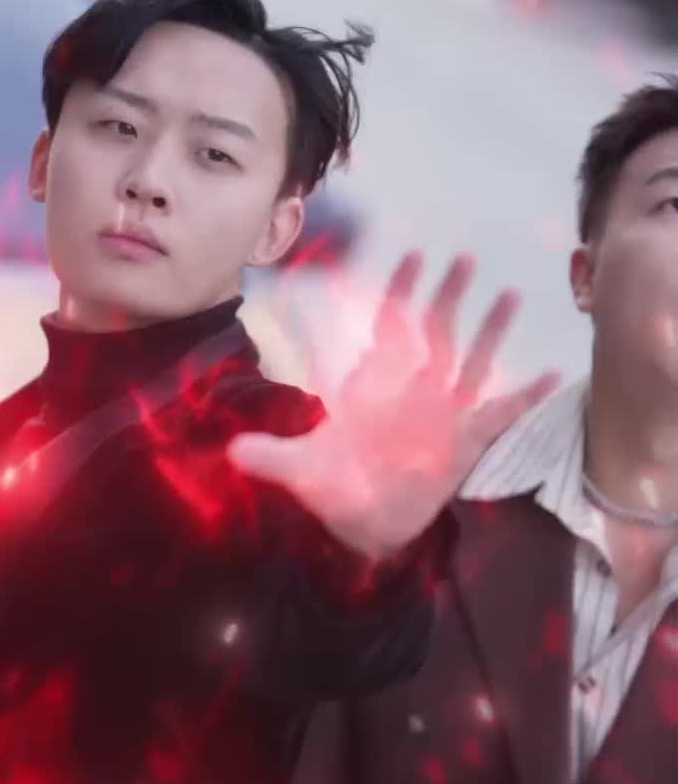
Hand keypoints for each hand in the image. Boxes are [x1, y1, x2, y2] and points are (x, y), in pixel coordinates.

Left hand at [230, 253, 559, 560]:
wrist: (365, 527)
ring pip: (471, 361)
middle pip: (436, 331)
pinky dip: (523, 398)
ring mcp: (443, 414)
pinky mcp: (464, 444)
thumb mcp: (301, 471)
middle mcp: (413, 390)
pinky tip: (551, 376)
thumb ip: (271, 457)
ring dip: (490, 331)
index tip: (413, 256)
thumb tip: (233, 452)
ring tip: (511, 296)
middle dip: (448, 295)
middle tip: (463, 258)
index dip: (401, 291)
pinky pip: (499, 415)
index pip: (390, 325)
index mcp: (375, 385)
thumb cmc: (336, 488)